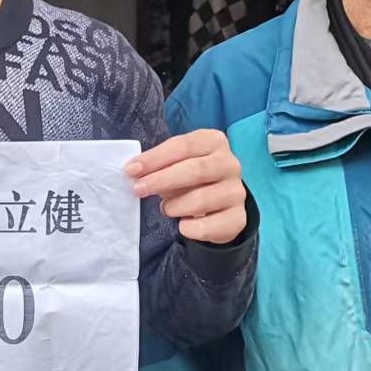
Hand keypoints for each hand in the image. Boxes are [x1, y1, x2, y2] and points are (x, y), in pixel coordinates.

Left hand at [127, 130, 247, 244]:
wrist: (219, 206)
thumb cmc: (191, 179)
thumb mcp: (175, 165)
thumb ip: (158, 165)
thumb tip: (134, 172)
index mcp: (214, 142)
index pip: (184, 146)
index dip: (156, 158)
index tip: (131, 170)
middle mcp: (230, 164)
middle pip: (195, 170)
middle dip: (161, 180)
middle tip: (138, 189)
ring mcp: (237, 191)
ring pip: (201, 200)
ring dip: (175, 206)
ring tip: (166, 208)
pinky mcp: (239, 218)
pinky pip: (208, 226)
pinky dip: (189, 228)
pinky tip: (184, 224)